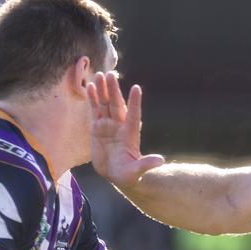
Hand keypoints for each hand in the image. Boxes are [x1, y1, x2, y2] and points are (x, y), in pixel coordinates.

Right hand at [87, 71, 164, 188]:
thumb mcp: (138, 171)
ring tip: (100, 74)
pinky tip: (89, 86)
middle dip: (113, 90)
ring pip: (105, 104)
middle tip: (110, 75)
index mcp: (130, 134)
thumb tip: (161, 161)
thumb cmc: (129, 174)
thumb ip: (147, 164)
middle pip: (116, 105)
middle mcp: (120, 126)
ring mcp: (108, 125)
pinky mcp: (97, 128)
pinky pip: (95, 110)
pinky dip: (92, 99)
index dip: (134, 102)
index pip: (133, 115)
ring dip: (102, 90)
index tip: (137, 88)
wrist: (117, 175)